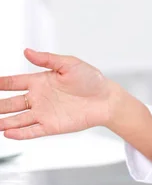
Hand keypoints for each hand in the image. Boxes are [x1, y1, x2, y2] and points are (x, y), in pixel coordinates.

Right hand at [0, 49, 119, 138]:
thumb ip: (47, 60)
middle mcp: (38, 98)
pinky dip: (20, 133)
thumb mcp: (69, 64)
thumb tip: (26, 51)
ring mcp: (44, 113)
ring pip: (18, 118)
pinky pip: (32, 131)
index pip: (13, 83)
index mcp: (40, 81)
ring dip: (4, 121)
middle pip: (10, 103)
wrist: (106, 99)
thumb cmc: (91, 80)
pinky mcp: (52, 126)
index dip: (0, 83)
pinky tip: (7, 133)